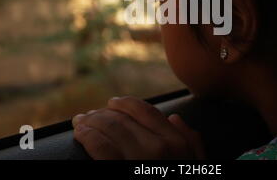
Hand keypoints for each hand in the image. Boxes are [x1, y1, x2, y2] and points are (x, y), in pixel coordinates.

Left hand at [72, 96, 205, 159]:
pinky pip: (100, 146)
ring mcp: (138, 161)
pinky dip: (87, 135)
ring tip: (80, 121)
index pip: (146, 111)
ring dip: (91, 121)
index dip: (125, 104)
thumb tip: (175, 119)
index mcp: (177, 144)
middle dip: (102, 113)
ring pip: (109, 128)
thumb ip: (191, 143)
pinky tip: (80, 133)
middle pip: (123, 119)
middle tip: (89, 115)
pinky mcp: (117, 172)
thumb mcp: (196, 168)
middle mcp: (159, 148)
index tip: (112, 104)